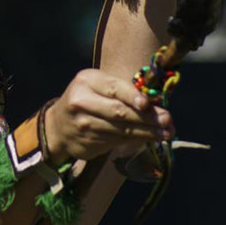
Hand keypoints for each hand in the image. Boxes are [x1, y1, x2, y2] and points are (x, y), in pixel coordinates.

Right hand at [45, 69, 174, 162]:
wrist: (58, 126)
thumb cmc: (86, 100)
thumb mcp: (97, 86)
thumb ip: (121, 90)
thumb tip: (155, 102)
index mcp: (87, 81)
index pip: (114, 88)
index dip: (132, 96)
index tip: (147, 104)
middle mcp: (82, 102)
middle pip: (119, 112)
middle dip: (147, 117)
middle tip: (167, 121)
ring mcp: (84, 124)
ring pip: (121, 129)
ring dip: (147, 132)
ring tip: (166, 132)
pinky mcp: (88, 143)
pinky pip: (117, 141)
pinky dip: (136, 139)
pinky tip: (150, 138)